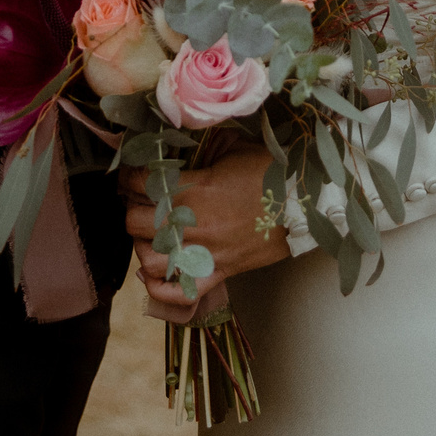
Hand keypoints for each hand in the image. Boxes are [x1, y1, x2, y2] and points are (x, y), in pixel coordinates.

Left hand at [119, 146, 289, 315]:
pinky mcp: (220, 272)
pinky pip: (180, 293)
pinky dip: (160, 288)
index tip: (135, 175)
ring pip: (149, 260)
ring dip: (144, 246)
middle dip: (134, 210)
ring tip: (152, 235)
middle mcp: (194, 222)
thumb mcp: (232, 147)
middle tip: (143, 204)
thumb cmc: (269, 170)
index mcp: (194, 188)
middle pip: (136, 223)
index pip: (140, 183)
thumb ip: (199, 147)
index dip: (130, 177)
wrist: (304, 202)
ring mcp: (205, 252)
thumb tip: (175, 142)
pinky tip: (155, 273)